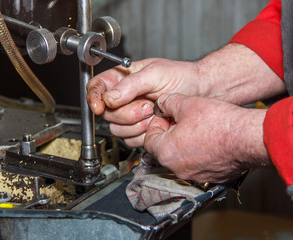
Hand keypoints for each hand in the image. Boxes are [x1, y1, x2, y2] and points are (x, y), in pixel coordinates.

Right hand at [87, 58, 202, 146]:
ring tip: (153, 113)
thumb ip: (130, 84)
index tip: (99, 106)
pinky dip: (143, 135)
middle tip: (147, 106)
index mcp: (122, 79)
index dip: (93, 97)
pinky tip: (155, 123)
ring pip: (117, 129)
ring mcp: (131, 116)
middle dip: (127, 113)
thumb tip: (109, 97)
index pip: (97, 87)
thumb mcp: (155, 73)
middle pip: (107, 113)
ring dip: (136, 125)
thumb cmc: (180, 76)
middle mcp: (123, 98)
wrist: (199, 92)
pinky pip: (130, 140)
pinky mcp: (140, 130)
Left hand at [144, 93, 270, 183]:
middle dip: (170, 133)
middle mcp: (177, 168)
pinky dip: (200, 154)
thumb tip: (162, 103)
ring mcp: (194, 175)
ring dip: (185, 144)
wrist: (247, 137)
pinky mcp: (211, 177)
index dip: (157, 123)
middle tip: (183, 121)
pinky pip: (198, 164)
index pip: (149, 138)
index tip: (167, 116)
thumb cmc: (219, 123)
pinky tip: (210, 140)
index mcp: (165, 151)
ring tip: (199, 129)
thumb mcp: (187, 103)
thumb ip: (168, 102)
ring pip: (181, 157)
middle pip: (164, 149)